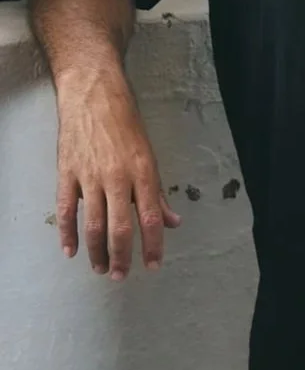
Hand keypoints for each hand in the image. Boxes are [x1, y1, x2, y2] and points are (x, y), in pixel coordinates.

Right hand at [55, 70, 180, 279]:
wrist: (92, 92)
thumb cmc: (125, 121)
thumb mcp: (148, 153)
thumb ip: (157, 191)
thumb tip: (173, 221)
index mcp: (142, 171)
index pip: (150, 218)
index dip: (152, 246)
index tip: (152, 266)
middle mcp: (117, 176)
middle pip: (120, 227)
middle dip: (121, 256)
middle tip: (121, 276)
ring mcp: (89, 175)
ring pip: (92, 224)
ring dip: (96, 252)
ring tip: (100, 269)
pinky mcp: (67, 172)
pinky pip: (65, 210)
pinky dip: (66, 233)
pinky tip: (70, 251)